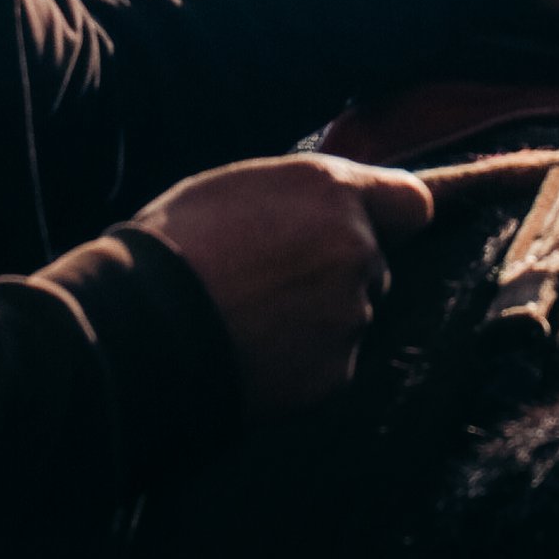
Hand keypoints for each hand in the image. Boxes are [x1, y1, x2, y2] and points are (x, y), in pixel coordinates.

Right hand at [133, 155, 435, 415]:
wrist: (145, 328)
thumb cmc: (176, 245)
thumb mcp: (237, 187)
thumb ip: (301, 195)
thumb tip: (331, 207)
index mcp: (331, 192)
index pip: (413, 201)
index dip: (396, 213)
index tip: (388, 221)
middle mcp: (355, 250)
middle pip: (372, 263)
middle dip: (339, 269)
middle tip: (274, 276)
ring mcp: (349, 315)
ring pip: (350, 313)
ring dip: (318, 315)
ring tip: (251, 316)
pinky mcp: (335, 372)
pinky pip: (331, 360)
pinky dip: (302, 360)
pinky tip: (253, 351)